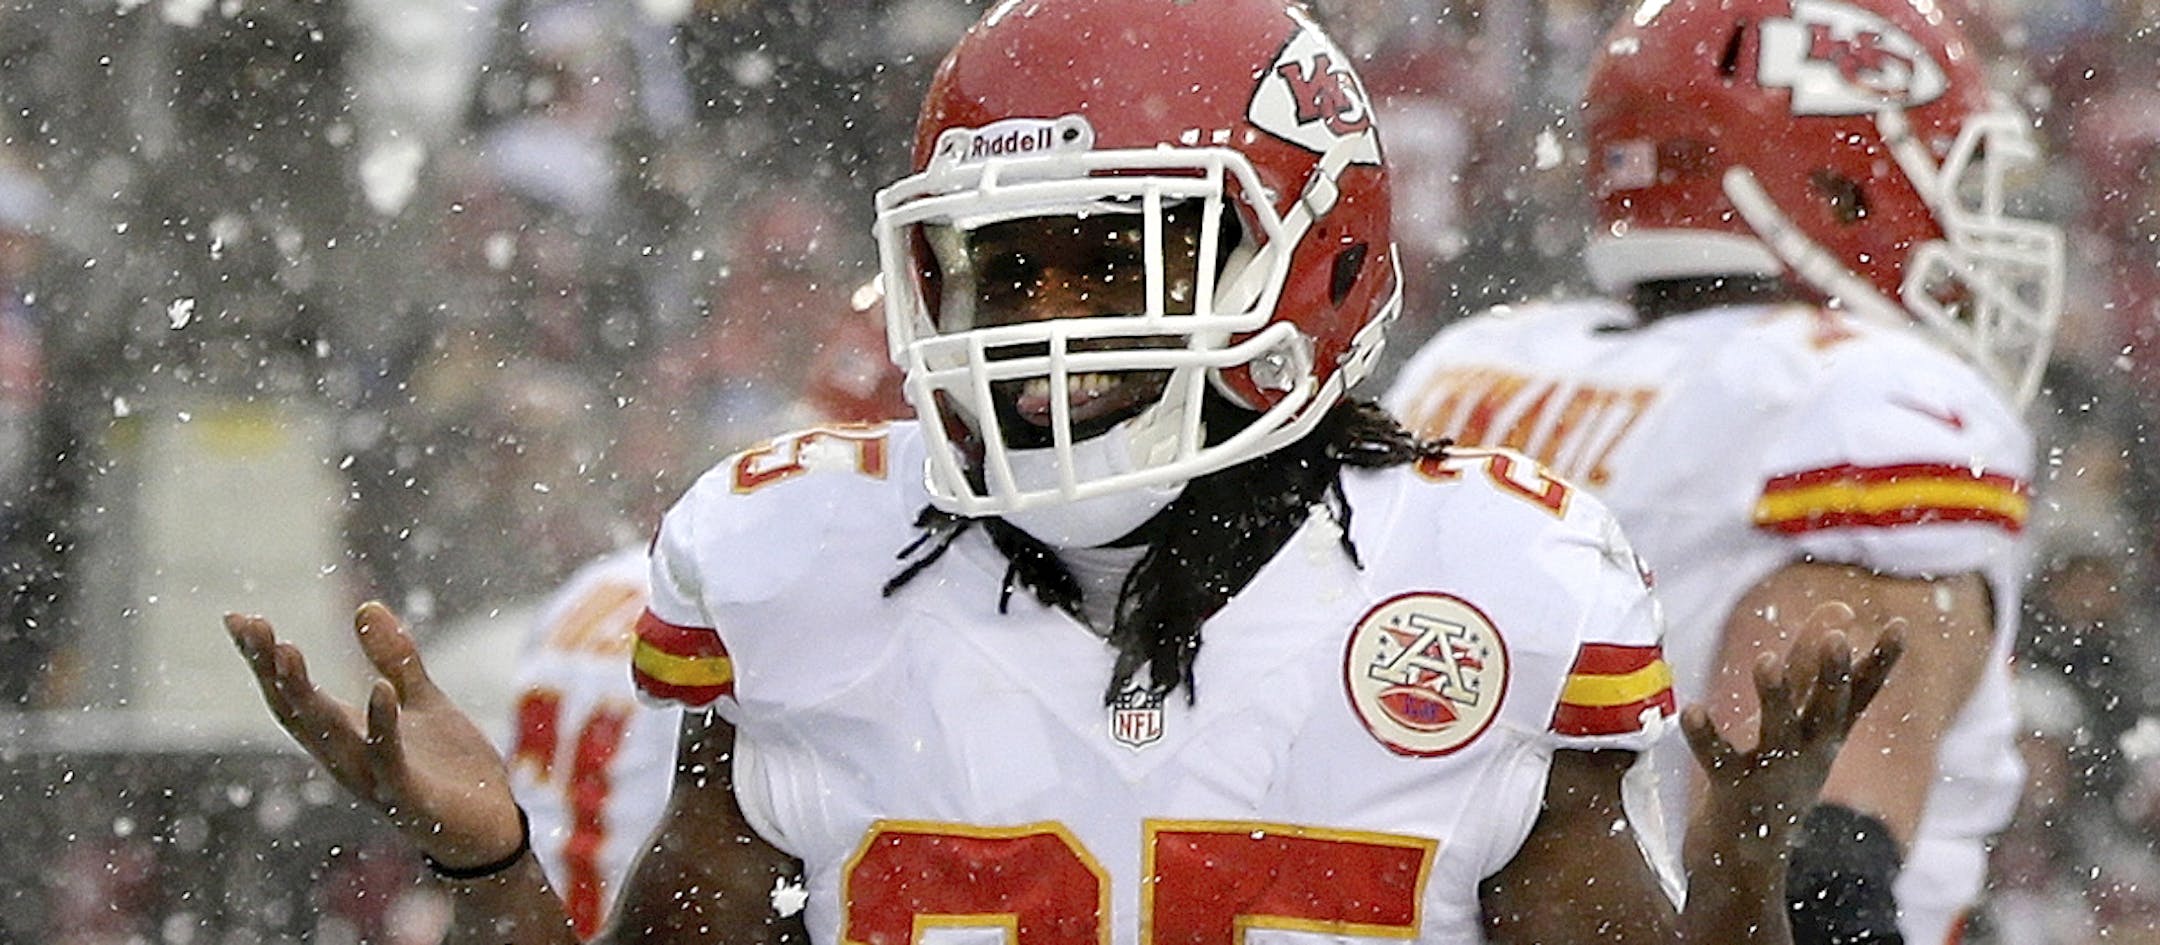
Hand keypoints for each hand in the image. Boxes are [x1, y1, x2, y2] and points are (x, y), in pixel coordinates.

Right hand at [226, 602, 524, 870]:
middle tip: (251, 628)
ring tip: (286, 650)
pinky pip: (388, 759)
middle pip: (296, 713)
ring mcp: (374, 780)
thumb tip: (365, 605)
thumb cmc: (450, 769)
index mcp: (346, 735)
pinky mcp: (409, 797)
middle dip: (270, 671)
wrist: (492, 827)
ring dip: (305, 696)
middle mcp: (347, 759)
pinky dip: (381, 724)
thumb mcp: (422, 701)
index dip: (264, 659)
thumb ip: (395, 658)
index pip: (293, 695)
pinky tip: (379, 688)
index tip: (238, 618)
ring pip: (328, 736)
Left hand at [1683, 602, 1904, 839]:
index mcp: (1827, 733)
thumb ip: (1814, 663)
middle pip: (1827, 711)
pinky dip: (1705, 737)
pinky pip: (1718, 760)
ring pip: (1778, 732)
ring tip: (1765, 660)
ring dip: (1774, 697)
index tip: (1901, 626)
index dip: (1882, 661)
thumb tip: (1841, 605)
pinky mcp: (1735, 791)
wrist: (1748, 852)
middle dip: (1833, 675)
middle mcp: (1808, 752)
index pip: (1861, 693)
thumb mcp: (1804, 719)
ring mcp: (1774, 773)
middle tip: (1839, 638)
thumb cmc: (1780, 771)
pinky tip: (1691, 710)